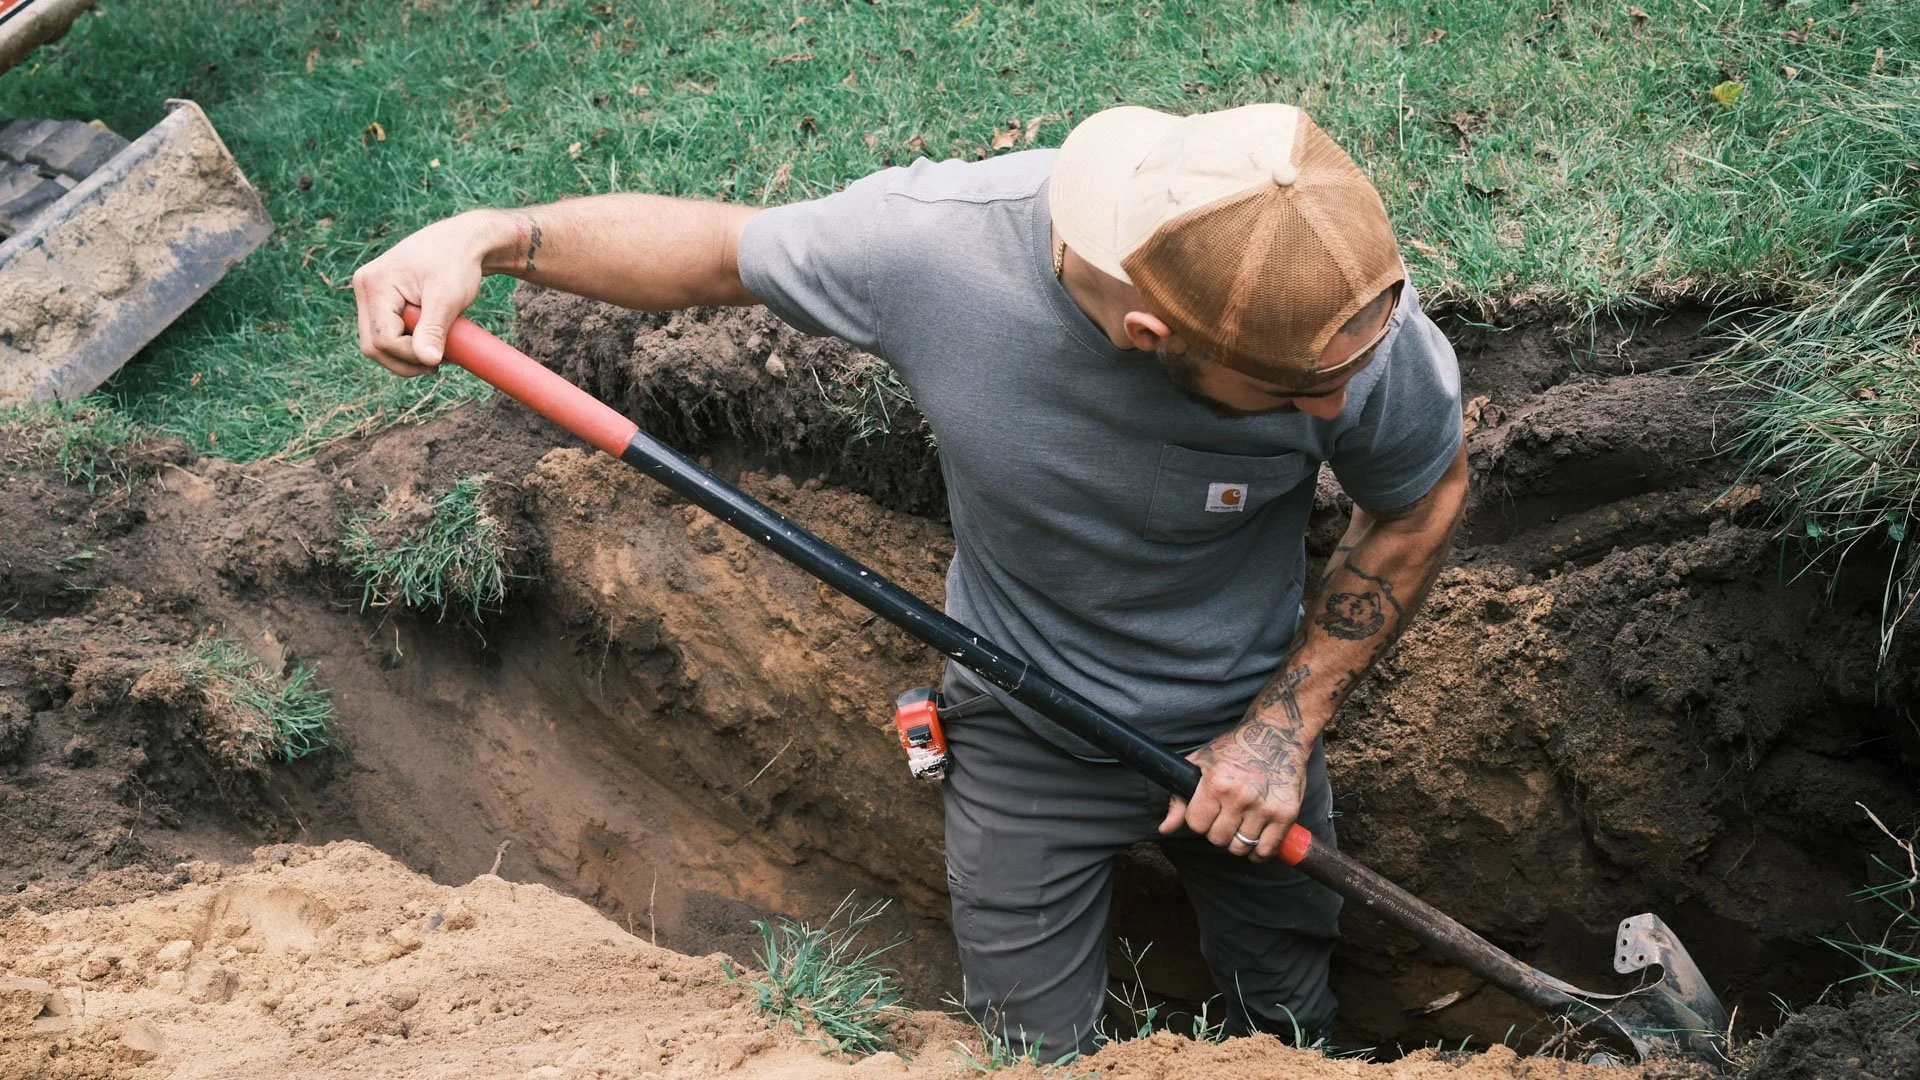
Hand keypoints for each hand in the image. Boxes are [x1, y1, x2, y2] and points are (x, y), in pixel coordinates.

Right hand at [352, 210, 512, 375]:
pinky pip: (386, 333)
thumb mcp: (447, 298)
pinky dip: (407, 344)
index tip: (443, 357)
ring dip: (407, 355)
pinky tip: (430, 343)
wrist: (462, 241)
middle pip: (374, 346)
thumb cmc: (457, 263)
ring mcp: (370, 293)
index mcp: (375, 284)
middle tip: (439, 363)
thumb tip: (428, 361)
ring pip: (378, 344)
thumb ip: (434, 330)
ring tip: (438, 352)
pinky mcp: (381, 300)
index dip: (411, 355)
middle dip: (406, 361)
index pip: (383, 339)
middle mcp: (364, 287)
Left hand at [1158, 717, 1311, 861]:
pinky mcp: (1286, 814)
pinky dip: (1259, 851)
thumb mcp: (1201, 764)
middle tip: (1226, 817)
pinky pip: (1266, 850)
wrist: (1277, 734)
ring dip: (1238, 841)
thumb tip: (1164, 830)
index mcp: (1216, 784)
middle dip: (1218, 831)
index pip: (1196, 825)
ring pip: (1240, 847)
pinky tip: (1256, 839)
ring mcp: (1264, 807)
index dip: (1200, 820)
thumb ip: (1179, 799)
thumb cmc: (1235, 748)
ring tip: (1241, 825)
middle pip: (1217, 839)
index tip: (1208, 811)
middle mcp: (1240, 797)